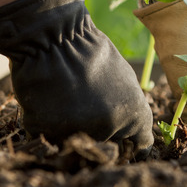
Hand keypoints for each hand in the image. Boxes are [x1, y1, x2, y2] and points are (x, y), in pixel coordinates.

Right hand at [0, 0, 153, 159]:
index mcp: (133, 117)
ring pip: (77, 146)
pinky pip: (50, 138)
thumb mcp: (126, 79)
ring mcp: (77, 133)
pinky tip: (49, 102)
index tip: (123, 139)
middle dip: (101, 135)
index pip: (140, 146)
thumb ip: (130, 109)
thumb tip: (133, 133)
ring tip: (68, 104)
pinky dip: (48, 125)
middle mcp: (108, 130)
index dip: (131, 143)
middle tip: (89, 112)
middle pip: (107, 147)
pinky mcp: (46, 132)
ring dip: (73, 132)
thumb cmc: (93, 54)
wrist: (54, 39)